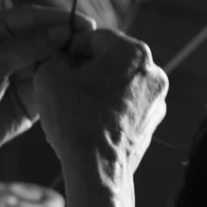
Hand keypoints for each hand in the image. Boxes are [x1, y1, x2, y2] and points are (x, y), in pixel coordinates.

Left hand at [0, 7, 86, 158]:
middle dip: (72, 42)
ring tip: (95, 66)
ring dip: (74, 63)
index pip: (36, 18)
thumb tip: (65, 30)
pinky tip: (85, 84)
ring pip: (57, 61)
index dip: (62, 20)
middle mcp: (12, 46)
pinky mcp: (32, 98)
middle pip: (51, 38)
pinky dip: (69, 85)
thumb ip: (28, 46)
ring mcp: (23, 72)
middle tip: (96, 47)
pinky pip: (56, 86)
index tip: (88, 24)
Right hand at [16, 21, 168, 194]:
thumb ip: (53, 57)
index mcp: (134, 52)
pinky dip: (108, 110)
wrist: (97, 169)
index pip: (95, 37)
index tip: (55, 60)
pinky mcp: (152, 125)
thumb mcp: (49, 75)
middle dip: (85, 69)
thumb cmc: (74, 118)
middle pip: (111, 61)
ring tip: (72, 106)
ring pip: (119, 85)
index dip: (70, 46)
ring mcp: (157, 101)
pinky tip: (87, 123)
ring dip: (97, 90)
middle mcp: (154, 73)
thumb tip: (59, 60)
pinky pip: (125, 108)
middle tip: (61, 83)